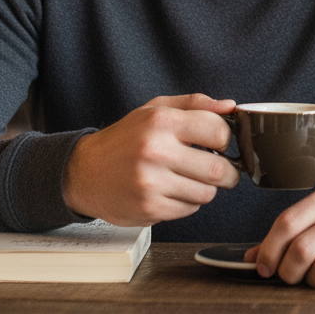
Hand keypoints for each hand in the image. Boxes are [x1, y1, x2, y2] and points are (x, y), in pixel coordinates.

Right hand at [62, 94, 239, 225]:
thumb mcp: (156, 109)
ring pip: (207, 193)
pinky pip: (189, 209)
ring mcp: (151, 183)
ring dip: (205, 187)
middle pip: (219, 169)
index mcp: (162, 122)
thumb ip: (196, 104)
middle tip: (220, 168)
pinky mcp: (148, 209)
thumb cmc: (125, 139)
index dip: (226, 138)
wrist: (83, 172)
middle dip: (227, 170)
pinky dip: (188, 202)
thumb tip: (231, 106)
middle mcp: (156, 151)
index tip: (220, 143)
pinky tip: (173, 191)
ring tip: (190, 178)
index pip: (219, 131)